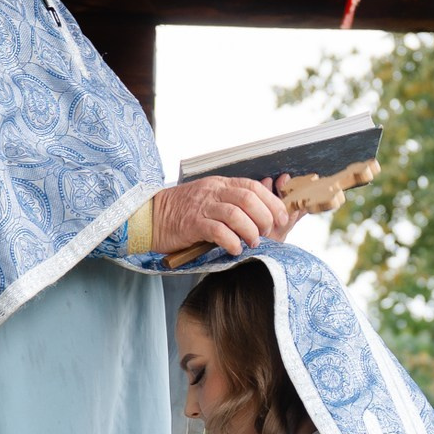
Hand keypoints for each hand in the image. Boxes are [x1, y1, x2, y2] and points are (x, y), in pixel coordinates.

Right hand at [151, 175, 290, 256]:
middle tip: (266, 233)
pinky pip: (218, 231)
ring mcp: (203, 207)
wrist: (151, 216)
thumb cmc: (183, 212)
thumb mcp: (210, 200)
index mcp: (221, 184)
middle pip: (249, 199)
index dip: (272, 202)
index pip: (254, 187)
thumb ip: (232, 203)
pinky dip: (232, 241)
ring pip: (236, 214)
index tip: (282, 218)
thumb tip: (261, 217)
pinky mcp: (192, 224)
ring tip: (252, 242)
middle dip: (264, 217)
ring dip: (250, 231)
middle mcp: (213, 192)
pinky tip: (235, 249)